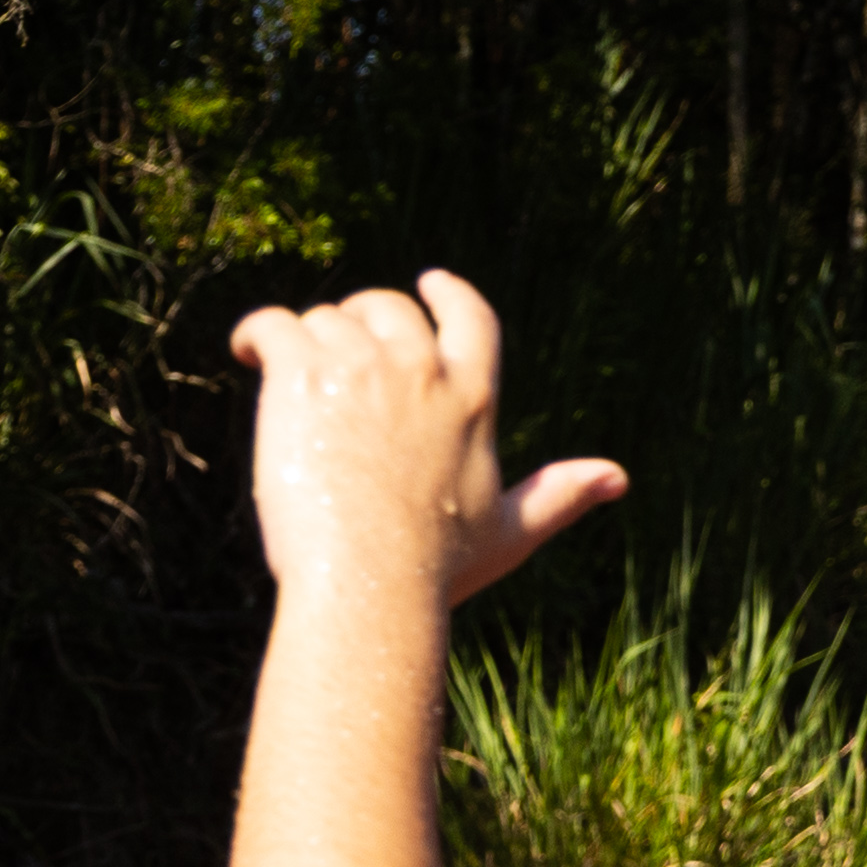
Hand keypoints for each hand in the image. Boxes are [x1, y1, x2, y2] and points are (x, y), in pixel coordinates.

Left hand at [230, 270, 624, 612]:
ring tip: (289, 385)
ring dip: (305, 344)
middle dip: (357, 323)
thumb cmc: (439, 569)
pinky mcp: (303, 374)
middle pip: (384, 307)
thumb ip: (560, 495)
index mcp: (473, 398)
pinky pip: (273, 324)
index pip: (469, 317)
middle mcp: (421, 369)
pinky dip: (255, 334)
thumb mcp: (510, 530)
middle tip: (333, 359)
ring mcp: (361, 368)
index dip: (447, 293)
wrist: (372, 584)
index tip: (428, 282)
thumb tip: (619, 478)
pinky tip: (247, 354)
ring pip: (323, 319)